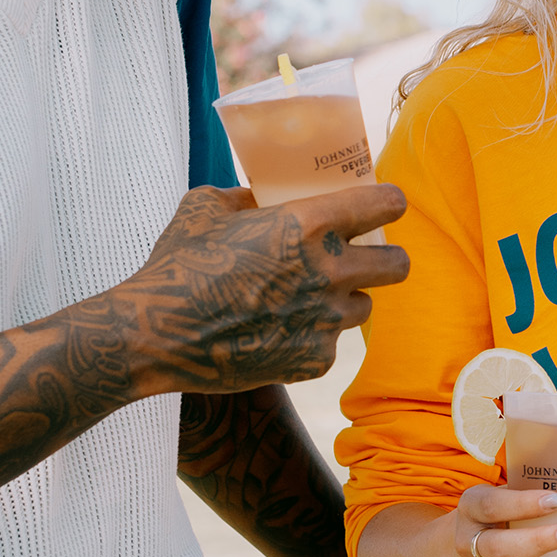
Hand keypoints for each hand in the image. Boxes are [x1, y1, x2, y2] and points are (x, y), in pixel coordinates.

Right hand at [117, 182, 407, 399]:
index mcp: (311, 224)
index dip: (389, 203)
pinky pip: (330, 343)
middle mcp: (331, 271)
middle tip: (364, 259)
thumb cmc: (179, 264)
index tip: (385, 206)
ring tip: (304, 299)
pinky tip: (275, 332)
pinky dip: (311, 337)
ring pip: (363, 306)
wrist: (158, 334)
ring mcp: (327, 320)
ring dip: (343, 300)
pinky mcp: (316, 360)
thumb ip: (246, 196)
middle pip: (398, 265)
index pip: (387, 204)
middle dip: (385, 259)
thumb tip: (262, 195)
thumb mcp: (206, 207)